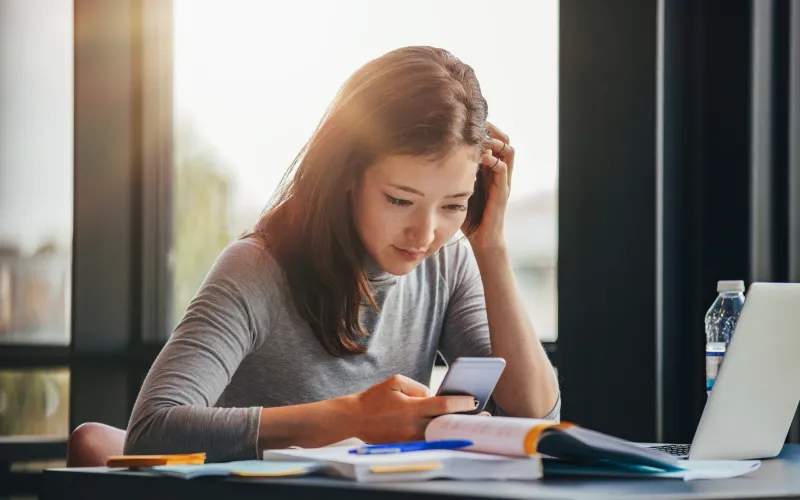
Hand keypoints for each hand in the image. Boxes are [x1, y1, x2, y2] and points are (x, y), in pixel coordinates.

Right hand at [350, 374, 477, 443]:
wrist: (355, 418)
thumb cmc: (375, 397)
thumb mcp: (396, 382)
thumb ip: (419, 387)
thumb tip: (434, 396)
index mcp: (411, 408)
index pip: (442, 405)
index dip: (461, 403)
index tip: (475, 400)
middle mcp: (412, 425)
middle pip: (445, 423)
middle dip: (465, 420)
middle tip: (484, 417)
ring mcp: (410, 438)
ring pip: (439, 434)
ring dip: (454, 429)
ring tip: (472, 424)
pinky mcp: (407, 445)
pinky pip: (429, 440)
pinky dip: (441, 435)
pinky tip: (451, 430)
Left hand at [465, 122, 513, 250]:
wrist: (482, 239)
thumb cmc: (470, 215)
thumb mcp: (459, 187)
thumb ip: (454, 173)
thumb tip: (433, 157)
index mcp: (490, 169)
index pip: (495, 139)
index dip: (486, 128)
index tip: (469, 121)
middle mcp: (499, 172)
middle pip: (504, 139)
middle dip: (492, 129)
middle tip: (477, 124)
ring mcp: (503, 181)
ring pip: (508, 150)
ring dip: (495, 142)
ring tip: (480, 140)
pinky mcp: (502, 192)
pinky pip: (503, 169)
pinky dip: (493, 160)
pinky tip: (480, 159)